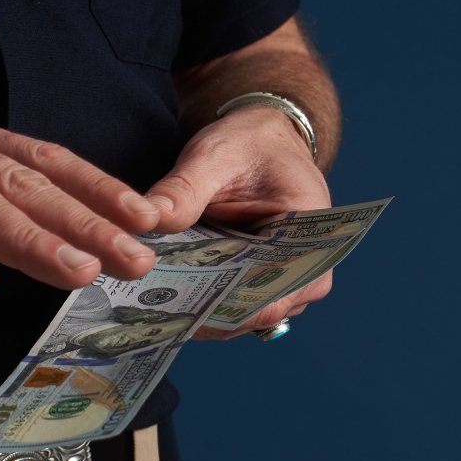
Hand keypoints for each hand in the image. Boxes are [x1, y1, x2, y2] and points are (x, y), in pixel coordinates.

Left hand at [144, 105, 332, 339]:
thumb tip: (147, 219)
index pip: (273, 295)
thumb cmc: (248, 145)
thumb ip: (184, 189)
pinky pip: (231, 308)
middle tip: (152, 307)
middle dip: (204, 311)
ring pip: (240, 317)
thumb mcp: (213, 156)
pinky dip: (201, 304)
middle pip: (254, 313)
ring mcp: (285, 284)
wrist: (259, 142)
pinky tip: (166, 298)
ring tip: (154, 305)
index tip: (177, 304)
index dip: (224, 307)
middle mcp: (307, 271)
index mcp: (313, 237)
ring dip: (200, 312)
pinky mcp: (261, 286)